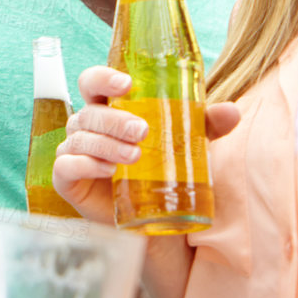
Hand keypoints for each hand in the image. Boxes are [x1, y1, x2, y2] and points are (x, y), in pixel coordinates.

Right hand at [52, 67, 241, 222]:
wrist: (154, 220)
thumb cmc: (162, 170)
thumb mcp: (188, 144)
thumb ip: (206, 126)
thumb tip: (231, 112)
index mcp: (109, 108)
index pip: (93, 82)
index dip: (103, 78)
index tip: (126, 84)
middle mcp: (88, 127)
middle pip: (89, 112)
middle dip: (115, 119)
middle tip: (143, 131)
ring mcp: (75, 153)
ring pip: (80, 138)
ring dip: (106, 144)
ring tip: (135, 156)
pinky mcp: (68, 181)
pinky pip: (66, 166)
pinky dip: (85, 164)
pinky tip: (108, 170)